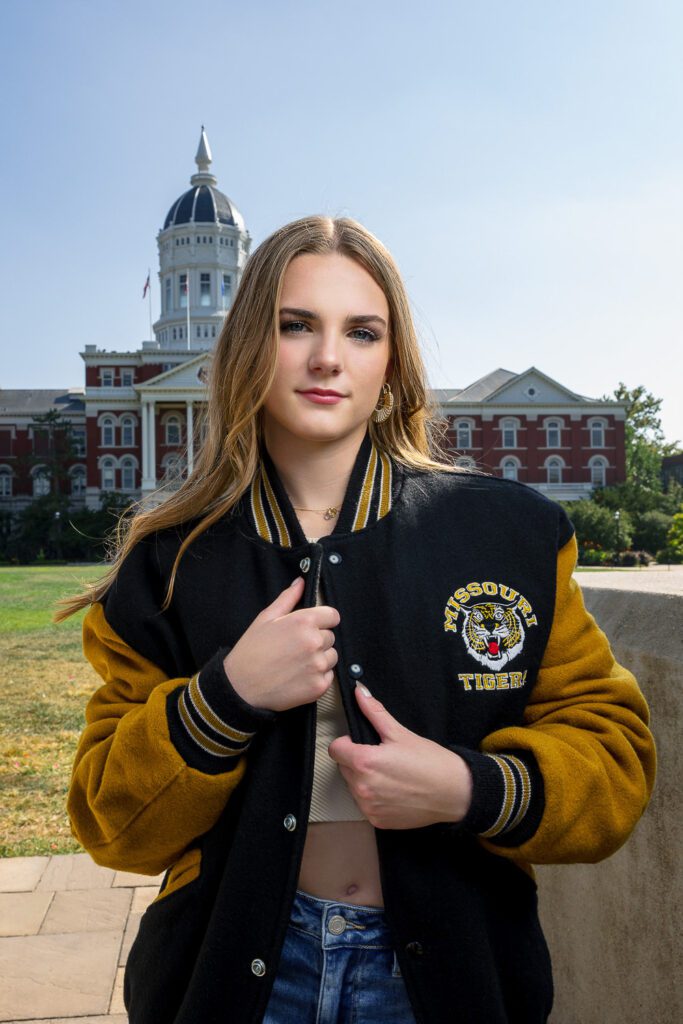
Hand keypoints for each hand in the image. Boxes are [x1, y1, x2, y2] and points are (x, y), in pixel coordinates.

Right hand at [223, 577, 339, 712]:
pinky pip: (328, 676)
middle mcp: (314, 642)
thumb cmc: (251, 650)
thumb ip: (287, 598)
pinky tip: (298, 677)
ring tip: (296, 663)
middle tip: (296, 648)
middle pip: (331, 637)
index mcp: (304, 622)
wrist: (240, 687)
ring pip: (331, 657)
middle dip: (318, 640)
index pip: (333, 616)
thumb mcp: (265, 618)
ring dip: (319, 659)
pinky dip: (317, 677)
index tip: (313, 627)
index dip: (323, 620)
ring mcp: (318, 665)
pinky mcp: (319, 686)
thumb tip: (300, 581)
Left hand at [328, 683, 472, 828]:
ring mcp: (369, 806)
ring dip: (363, 779)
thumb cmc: (430, 761)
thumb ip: (375, 712)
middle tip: (381, 757)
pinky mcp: (377, 821)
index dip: (347, 743)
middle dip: (356, 760)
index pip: (335, 750)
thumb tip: (360, 692)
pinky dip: (373, 797)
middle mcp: (362, 787)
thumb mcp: (401, 733)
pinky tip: (393, 791)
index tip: (362, 743)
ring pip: (353, 787)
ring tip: (389, 774)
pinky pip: (364, 805)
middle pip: (343, 768)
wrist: (454, 793)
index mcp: (365, 762)